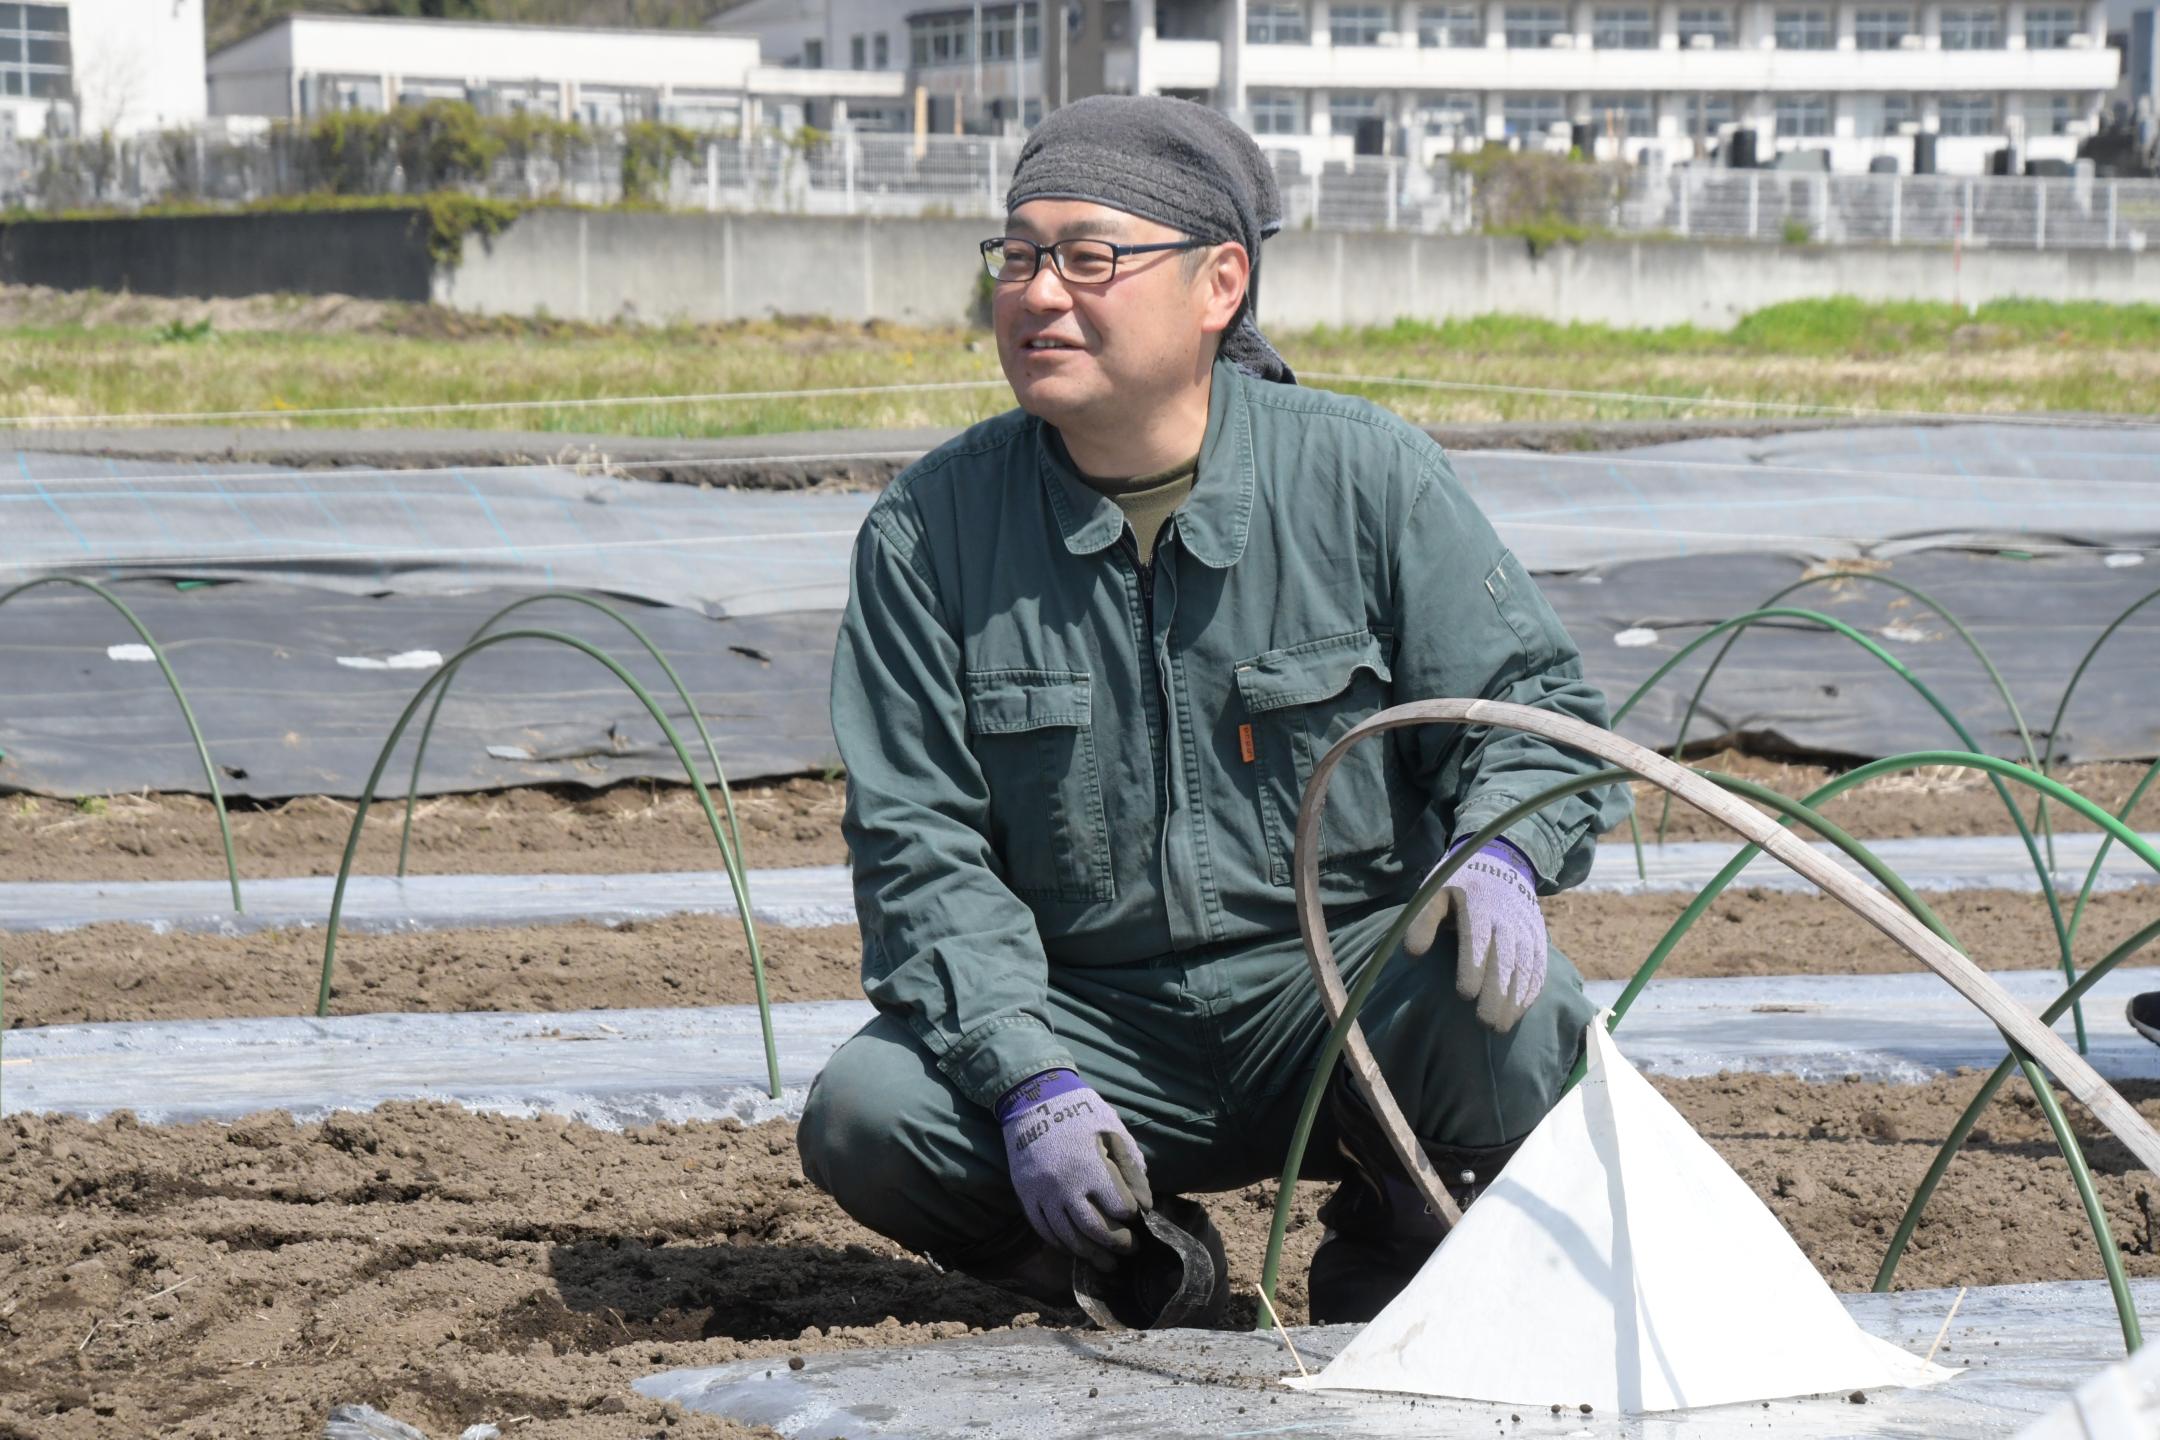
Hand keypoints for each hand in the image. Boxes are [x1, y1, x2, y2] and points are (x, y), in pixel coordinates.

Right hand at [996, 1068, 1152, 1269]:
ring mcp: (1043, 1194)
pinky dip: (1062, 1245)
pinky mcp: (1026, 1195)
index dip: (1131, 1214)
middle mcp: (1066, 1186)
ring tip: (1108, 1264)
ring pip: (1069, 1237)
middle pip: (1095, 1229)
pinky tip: (1076, 1250)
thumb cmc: (1079, 1111)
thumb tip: (1144, 1202)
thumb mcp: (1111, 1128)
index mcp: (1091, 1167)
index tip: (1137, 1216)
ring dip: (1091, 1255)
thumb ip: (1130, 1164)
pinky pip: (1044, 1230)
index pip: (1119, 1206)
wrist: (1032, 1099)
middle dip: (1118, 1244)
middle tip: (1132, 1251)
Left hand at [1404, 838, 1547, 1032]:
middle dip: (1496, 993)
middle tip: (1486, 1023)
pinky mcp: (1538, 938)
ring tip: (1501, 1026)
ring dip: (1515, 998)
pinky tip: (1520, 1010)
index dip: (1473, 967)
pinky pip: (1538, 966)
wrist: (1502, 864)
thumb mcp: (1434, 893)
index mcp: (1479, 905)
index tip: (1464, 995)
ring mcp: (1526, 929)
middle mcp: (1507, 918)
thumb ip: (1422, 922)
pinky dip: (1531, 989)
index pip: (1478, 939)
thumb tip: (1412, 953)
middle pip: (1504, 960)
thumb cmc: (1459, 885)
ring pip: (1524, 967)